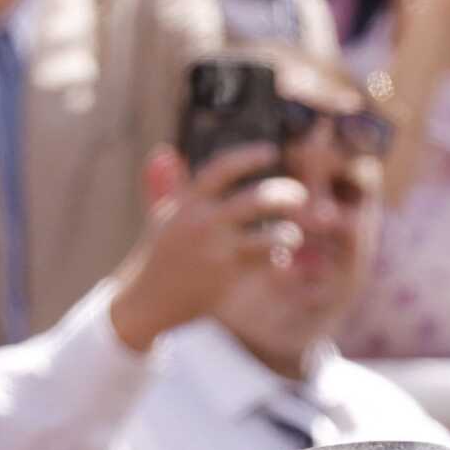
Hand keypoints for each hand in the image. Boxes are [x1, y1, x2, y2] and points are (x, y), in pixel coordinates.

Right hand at [108, 143, 308, 351]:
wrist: (150, 299)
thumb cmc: (161, 253)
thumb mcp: (161, 215)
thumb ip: (166, 183)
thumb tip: (166, 152)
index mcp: (187, 202)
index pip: (221, 169)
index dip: (248, 157)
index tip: (271, 151)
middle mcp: (203, 221)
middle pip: (255, 200)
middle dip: (283, 195)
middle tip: (300, 195)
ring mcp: (216, 249)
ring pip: (267, 236)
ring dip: (288, 233)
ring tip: (293, 234)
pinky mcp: (227, 276)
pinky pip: (264, 262)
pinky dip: (277, 258)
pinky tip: (282, 258)